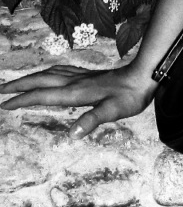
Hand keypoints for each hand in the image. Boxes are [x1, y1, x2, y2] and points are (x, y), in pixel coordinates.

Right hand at [0, 63, 156, 138]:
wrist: (144, 76)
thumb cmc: (130, 96)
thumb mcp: (112, 111)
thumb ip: (92, 120)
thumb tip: (72, 134)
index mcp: (75, 92)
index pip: (42, 96)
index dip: (22, 100)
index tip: (4, 105)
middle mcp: (74, 82)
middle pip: (40, 81)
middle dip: (19, 85)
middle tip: (1, 90)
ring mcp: (81, 77)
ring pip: (48, 74)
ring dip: (31, 78)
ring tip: (17, 83)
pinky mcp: (88, 75)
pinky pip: (59, 72)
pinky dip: (46, 74)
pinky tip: (48, 76)